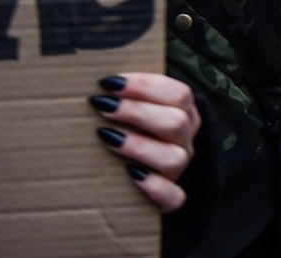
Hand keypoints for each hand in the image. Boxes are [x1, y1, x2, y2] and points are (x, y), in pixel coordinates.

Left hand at [90, 73, 199, 212]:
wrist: (138, 181)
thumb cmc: (131, 132)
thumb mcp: (136, 110)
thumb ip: (126, 96)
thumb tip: (96, 81)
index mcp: (184, 112)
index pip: (178, 93)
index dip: (145, 86)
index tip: (109, 83)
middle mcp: (185, 140)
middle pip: (176, 122)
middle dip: (137, 111)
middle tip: (102, 106)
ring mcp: (180, 169)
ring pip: (174, 157)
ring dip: (139, 145)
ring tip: (107, 137)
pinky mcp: (171, 198)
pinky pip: (173, 196)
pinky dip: (154, 187)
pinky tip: (131, 175)